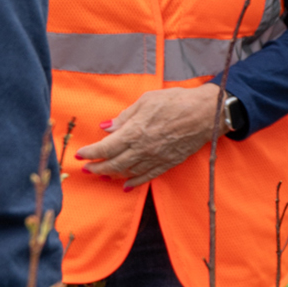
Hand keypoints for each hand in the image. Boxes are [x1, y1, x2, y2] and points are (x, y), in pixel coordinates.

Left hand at [74, 83, 223, 189]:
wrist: (207, 113)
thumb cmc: (177, 101)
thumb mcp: (147, 100)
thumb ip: (125, 116)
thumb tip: (106, 127)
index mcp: (134, 132)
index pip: (104, 148)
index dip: (90, 152)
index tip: (80, 154)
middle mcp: (142, 149)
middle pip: (112, 164)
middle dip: (96, 167)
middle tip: (86, 169)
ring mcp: (155, 159)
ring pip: (127, 173)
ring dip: (111, 175)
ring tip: (101, 174)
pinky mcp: (167, 163)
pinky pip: (147, 177)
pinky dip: (134, 182)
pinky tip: (125, 185)